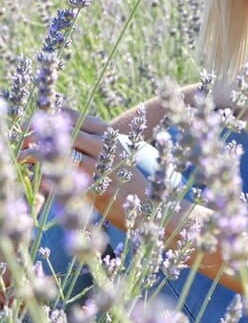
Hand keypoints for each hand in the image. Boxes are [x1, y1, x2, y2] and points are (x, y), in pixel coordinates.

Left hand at [20, 108, 150, 232]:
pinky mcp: (99, 189)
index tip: (33, 122)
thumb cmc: (130, 182)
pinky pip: (67, 181)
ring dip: (39, 155)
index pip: (76, 115)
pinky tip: (38, 182)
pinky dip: (49, 180)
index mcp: (110, 134)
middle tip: (22, 141)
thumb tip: (65, 137)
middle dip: (41, 135)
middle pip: (67, 132)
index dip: (51, 117)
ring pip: (64, 154)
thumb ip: (94, 145)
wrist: (151, 207)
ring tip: (23, 157)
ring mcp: (104, 166)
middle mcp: (107, 146)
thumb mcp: (117, 155)